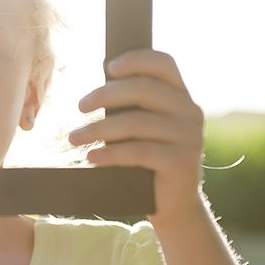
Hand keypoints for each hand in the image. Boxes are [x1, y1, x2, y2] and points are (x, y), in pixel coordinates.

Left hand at [68, 49, 204, 227]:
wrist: (173, 205)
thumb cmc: (148, 160)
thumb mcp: (142, 127)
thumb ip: (132, 105)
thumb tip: (100, 82)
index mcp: (181, 96)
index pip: (163, 63)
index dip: (135, 59)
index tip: (107, 68)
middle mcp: (190, 112)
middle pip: (143, 89)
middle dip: (105, 95)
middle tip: (80, 107)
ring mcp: (190, 137)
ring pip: (136, 122)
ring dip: (99, 129)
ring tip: (74, 138)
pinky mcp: (182, 162)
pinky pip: (139, 151)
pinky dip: (111, 153)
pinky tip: (92, 157)